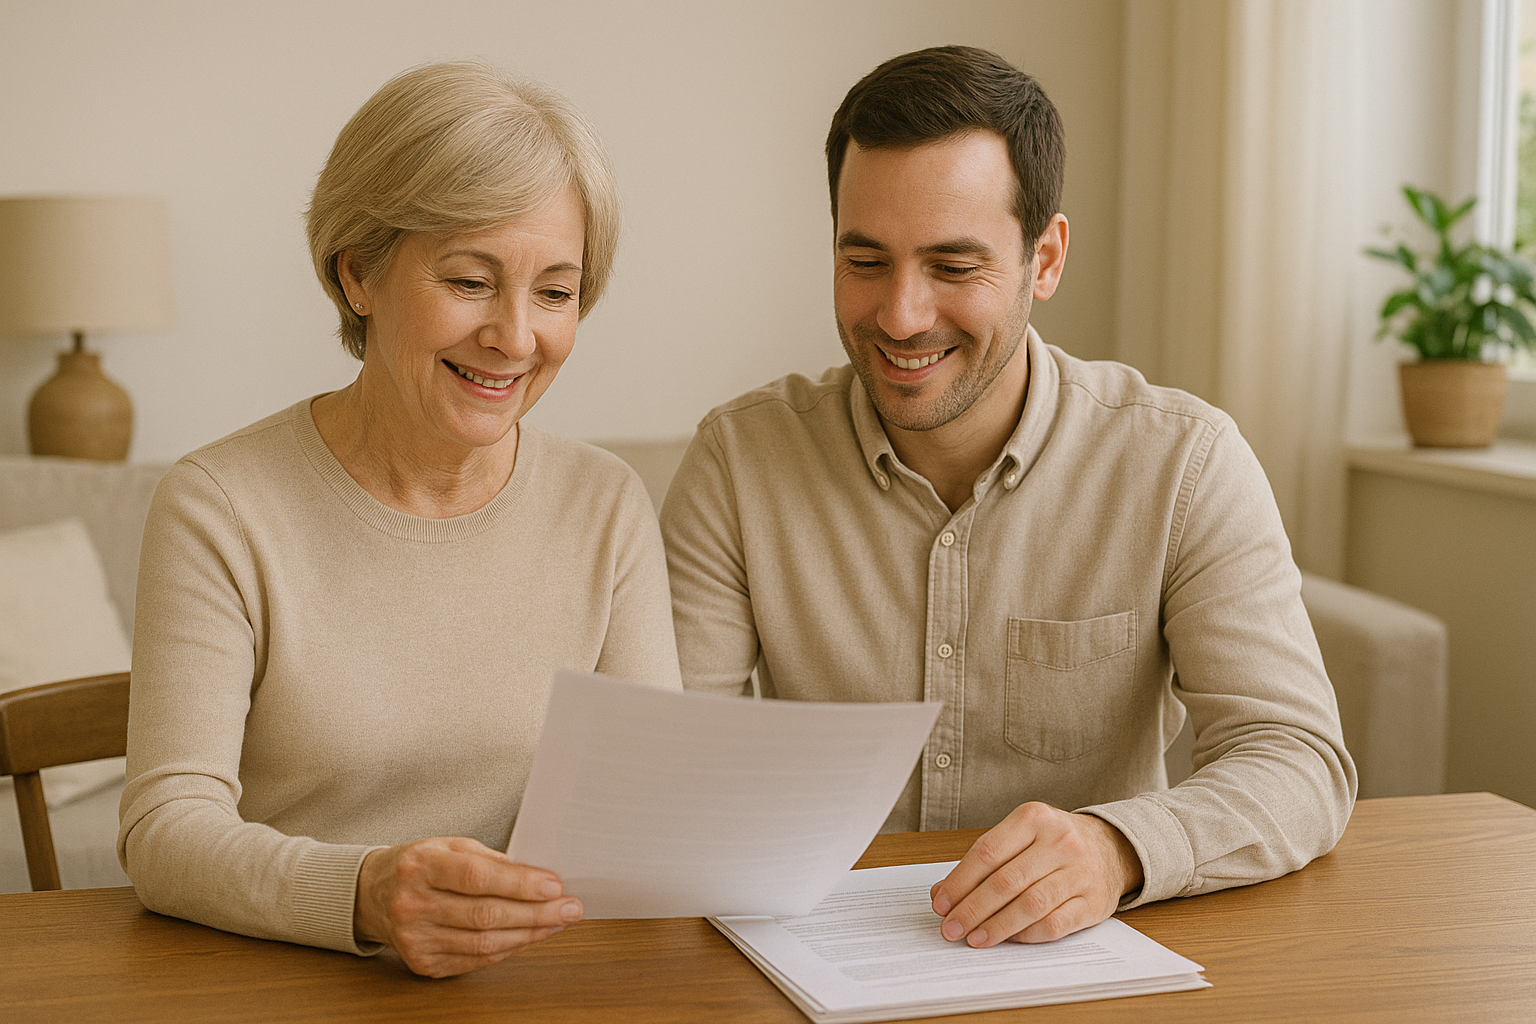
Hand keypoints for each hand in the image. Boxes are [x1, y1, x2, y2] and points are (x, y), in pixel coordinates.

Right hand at [353, 836, 580, 976]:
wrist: (373, 894)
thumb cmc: (420, 865)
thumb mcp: (450, 845)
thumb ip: (491, 859)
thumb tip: (539, 877)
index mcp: (420, 865)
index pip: (477, 877)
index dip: (520, 883)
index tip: (554, 885)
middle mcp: (412, 904)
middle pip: (485, 915)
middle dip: (536, 913)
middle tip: (569, 907)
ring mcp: (415, 938)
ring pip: (484, 942)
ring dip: (529, 934)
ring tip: (557, 922)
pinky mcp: (422, 962)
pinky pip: (476, 960)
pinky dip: (508, 948)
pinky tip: (529, 936)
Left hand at [928, 802, 1142, 946]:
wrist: (1111, 848)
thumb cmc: (1054, 843)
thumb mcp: (1020, 836)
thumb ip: (984, 860)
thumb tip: (943, 893)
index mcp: (1034, 818)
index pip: (987, 852)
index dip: (960, 882)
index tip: (941, 904)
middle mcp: (1060, 841)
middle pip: (1006, 881)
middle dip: (972, 909)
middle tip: (951, 928)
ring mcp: (1080, 872)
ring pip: (1029, 905)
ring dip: (996, 926)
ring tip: (974, 938)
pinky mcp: (1093, 902)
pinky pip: (1054, 923)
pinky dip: (1026, 934)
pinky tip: (1008, 939)